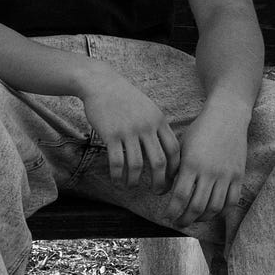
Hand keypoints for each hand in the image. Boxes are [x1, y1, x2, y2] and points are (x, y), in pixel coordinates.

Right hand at [78, 68, 181, 188]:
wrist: (100, 83)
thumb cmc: (124, 96)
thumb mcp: (148, 107)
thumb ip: (157, 126)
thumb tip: (166, 150)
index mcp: (159, 120)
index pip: (174, 150)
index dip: (175, 169)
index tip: (171, 179)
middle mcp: (146, 126)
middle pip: (159, 162)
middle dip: (160, 181)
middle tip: (158, 191)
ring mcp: (128, 130)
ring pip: (136, 165)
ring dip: (134, 181)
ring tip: (130, 187)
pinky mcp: (110, 134)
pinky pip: (117, 161)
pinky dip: (118, 175)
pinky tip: (117, 180)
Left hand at [167, 104, 246, 222]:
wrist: (227, 117)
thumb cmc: (200, 130)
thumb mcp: (181, 147)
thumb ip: (174, 169)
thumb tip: (166, 190)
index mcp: (191, 164)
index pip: (180, 196)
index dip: (172, 211)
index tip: (166, 216)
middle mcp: (209, 172)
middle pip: (197, 207)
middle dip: (185, 219)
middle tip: (177, 223)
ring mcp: (226, 175)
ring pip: (215, 207)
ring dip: (202, 218)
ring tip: (193, 219)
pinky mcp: (239, 176)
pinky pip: (232, 201)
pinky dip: (222, 211)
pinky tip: (212, 213)